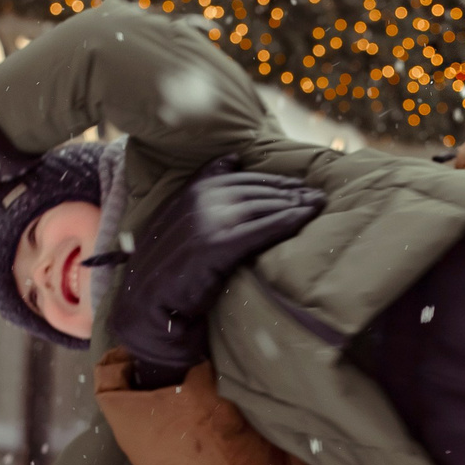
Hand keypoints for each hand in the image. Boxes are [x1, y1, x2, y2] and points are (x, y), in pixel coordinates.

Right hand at [109, 169, 326, 372]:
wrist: (145, 307)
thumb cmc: (167, 268)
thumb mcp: (177, 220)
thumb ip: (203, 189)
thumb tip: (235, 157)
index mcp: (187, 192)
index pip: (239, 177)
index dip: (272, 180)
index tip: (298, 186)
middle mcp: (196, 201)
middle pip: (254, 190)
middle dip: (289, 191)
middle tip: (318, 196)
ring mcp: (205, 222)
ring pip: (261, 206)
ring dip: (294, 204)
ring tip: (318, 206)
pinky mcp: (216, 246)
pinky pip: (260, 228)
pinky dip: (287, 221)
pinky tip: (306, 219)